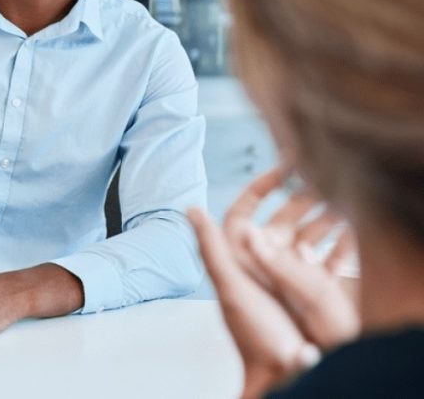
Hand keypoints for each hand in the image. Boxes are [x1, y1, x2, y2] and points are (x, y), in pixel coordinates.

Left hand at [188, 168, 359, 398]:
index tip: (283, 167)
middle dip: (303, 197)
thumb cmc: (253, 333)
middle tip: (326, 178)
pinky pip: (324, 258)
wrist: (280, 373)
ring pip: (306, 234)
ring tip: (344, 201)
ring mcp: (284, 276)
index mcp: (238, 256)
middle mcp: (260, 263)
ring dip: (324, 216)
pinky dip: (339, 243)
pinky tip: (352, 235)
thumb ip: (211, 246)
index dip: (260, 187)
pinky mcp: (307, 290)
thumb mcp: (231, 286)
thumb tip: (190, 207)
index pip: (244, 211)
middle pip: (282, 219)